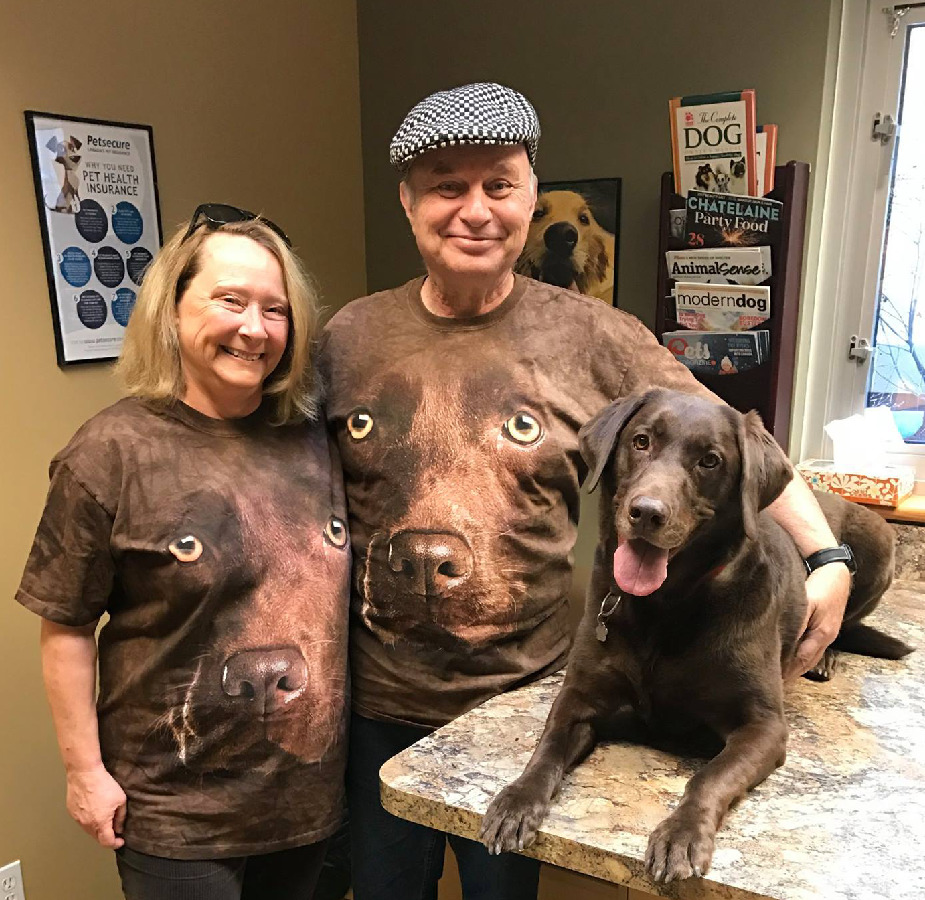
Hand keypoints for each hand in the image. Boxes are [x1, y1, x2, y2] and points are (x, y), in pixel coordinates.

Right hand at [66, 764, 126, 848]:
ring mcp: (77, 819)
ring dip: (97, 829)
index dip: (115, 843)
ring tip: (105, 819)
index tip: (120, 841)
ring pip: (88, 830)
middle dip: (107, 837)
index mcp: (100, 823)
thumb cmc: (104, 784)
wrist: (85, 774)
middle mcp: (87, 824)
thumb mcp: (120, 800)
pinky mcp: (71, 812)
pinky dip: (89, 821)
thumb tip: (119, 828)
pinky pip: (81, 821)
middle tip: (114, 830)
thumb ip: (120, 817)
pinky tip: (94, 811)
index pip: (107, 842)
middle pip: (97, 838)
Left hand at [783, 563, 850, 679]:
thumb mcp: (807, 602)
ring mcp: (827, 634)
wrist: (836, 571)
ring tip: (780, 678)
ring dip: (794, 668)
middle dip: (789, 674)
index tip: (772, 681)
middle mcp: (825, 638)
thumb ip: (797, 622)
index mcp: (821, 634)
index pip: (800, 660)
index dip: (786, 672)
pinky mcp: (824, 628)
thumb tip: (785, 641)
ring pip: (808, 658)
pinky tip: (791, 661)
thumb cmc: (821, 585)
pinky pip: (811, 650)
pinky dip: (800, 658)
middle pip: (805, 663)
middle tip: (773, 685)